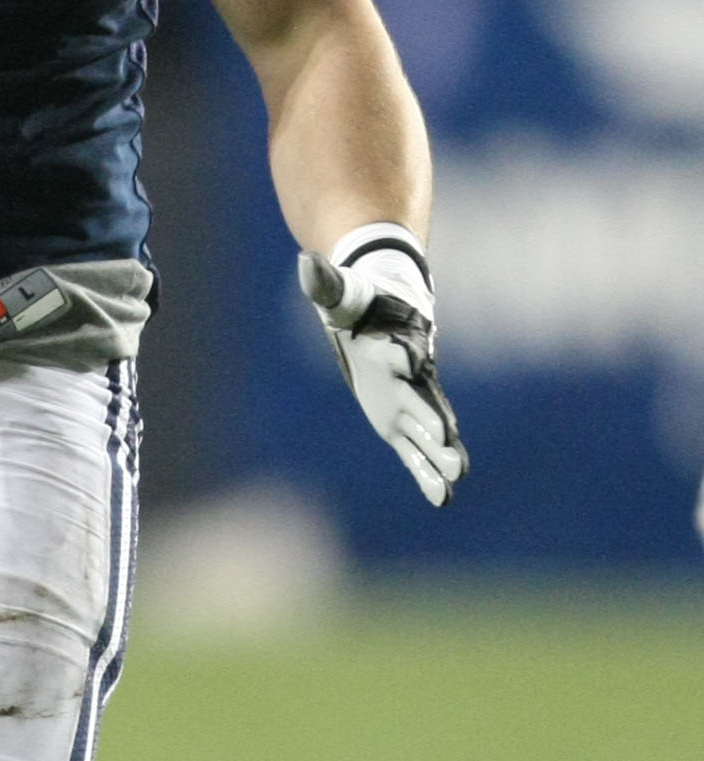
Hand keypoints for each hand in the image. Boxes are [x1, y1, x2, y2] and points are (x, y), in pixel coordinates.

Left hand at [298, 229, 466, 506]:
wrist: (385, 314)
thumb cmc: (361, 303)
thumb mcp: (340, 293)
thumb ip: (325, 283)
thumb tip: (305, 262)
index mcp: (395, 343)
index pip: (403, 351)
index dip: (405, 358)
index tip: (411, 365)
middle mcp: (411, 376)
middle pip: (425, 399)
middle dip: (436, 421)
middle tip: (449, 443)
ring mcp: (410, 400)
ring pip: (429, 430)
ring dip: (441, 454)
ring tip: (457, 478)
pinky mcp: (402, 420)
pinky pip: (416, 450)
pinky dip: (427, 472)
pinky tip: (442, 498)